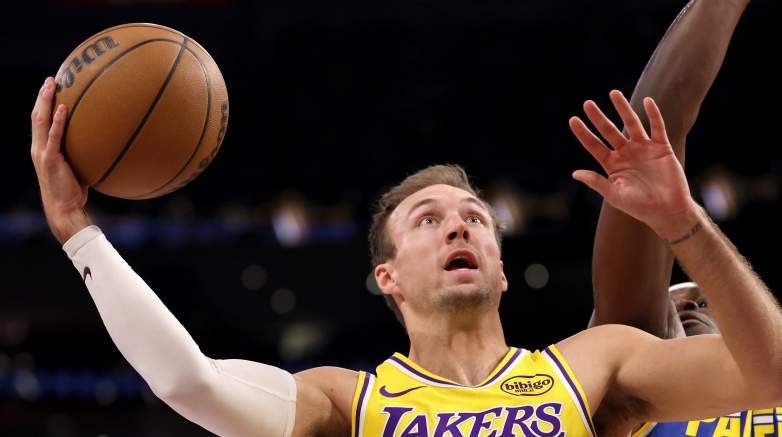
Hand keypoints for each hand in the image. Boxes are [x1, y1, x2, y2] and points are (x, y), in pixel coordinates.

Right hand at [30, 77, 91, 243]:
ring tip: (53, 85)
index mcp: (43, 148)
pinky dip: (57, 122)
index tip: (51, 87)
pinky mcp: (50, 160)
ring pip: (40, 121)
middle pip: (36, 115)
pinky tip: (63, 108)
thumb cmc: (74, 191)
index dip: (43, 103)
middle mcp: (38, 148)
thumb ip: (85, 153)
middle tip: (51, 78)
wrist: (64, 209)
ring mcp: (42, 153)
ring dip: (45, 101)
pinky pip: (54, 137)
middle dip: (42, 96)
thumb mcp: (79, 167)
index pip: (40, 121)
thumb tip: (106, 142)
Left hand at [569, 90, 698, 239]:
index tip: (573, 119)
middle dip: (598, 117)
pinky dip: (653, 114)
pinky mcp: (661, 148)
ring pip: (631, 124)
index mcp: (612, 165)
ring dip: (623, 109)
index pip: (593, 145)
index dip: (583, 133)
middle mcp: (625, 153)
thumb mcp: (615, 196)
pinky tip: (647, 101)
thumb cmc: (640, 207)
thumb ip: (597, 182)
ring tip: (613, 93)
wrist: (668, 211)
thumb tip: (575, 173)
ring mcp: (643, 149)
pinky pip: (657, 127)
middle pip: (609, 131)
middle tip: (587, 103)